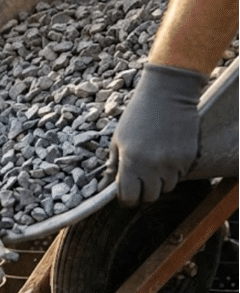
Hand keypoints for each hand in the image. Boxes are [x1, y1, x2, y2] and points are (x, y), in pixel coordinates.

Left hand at [106, 63, 207, 206]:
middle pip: (149, 197)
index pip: (129, 197)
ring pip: (166, 188)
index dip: (126, 198)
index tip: (126, 192)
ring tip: (153, 165)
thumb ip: (112, 166)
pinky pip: (180, 176)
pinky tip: (166, 156)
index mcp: (131, 162)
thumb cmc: (137, 115)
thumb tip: (104, 188)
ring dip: (159, 183)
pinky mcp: (188, 157)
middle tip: (139, 180)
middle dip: (142, 192)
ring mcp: (173, 163)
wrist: (168, 93)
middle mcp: (153, 166)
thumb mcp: (118, 140)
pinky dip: (172, 172)